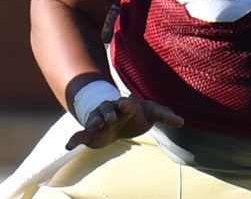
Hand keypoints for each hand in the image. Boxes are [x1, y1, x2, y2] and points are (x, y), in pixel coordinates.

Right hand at [66, 96, 183, 149]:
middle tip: (109, 118)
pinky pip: (80, 135)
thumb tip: (182, 122)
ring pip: (94, 120)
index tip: (125, 105)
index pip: (125, 104)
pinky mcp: (91, 134)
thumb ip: (166, 116)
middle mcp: (110, 112)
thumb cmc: (139, 114)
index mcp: (125, 106)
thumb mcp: (153, 112)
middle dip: (107, 112)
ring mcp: (99, 122)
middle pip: (107, 109)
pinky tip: (68, 146)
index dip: (125, 105)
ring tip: (94, 127)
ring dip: (93, 122)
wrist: (120, 118)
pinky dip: (74, 139)